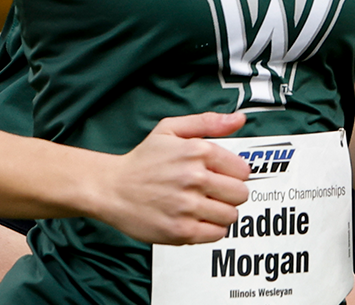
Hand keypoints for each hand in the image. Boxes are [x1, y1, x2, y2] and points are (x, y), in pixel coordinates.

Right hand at [94, 112, 249, 243]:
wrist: (110, 189)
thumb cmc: (141, 161)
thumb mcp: (171, 129)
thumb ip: (208, 122)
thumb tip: (239, 119)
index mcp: (198, 152)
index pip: (243, 171)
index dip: (233, 174)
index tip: (221, 176)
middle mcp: (195, 178)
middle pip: (240, 194)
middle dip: (229, 194)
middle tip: (213, 193)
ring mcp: (188, 206)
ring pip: (231, 216)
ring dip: (221, 213)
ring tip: (203, 206)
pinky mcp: (180, 231)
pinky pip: (216, 234)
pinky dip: (210, 229)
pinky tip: (196, 219)